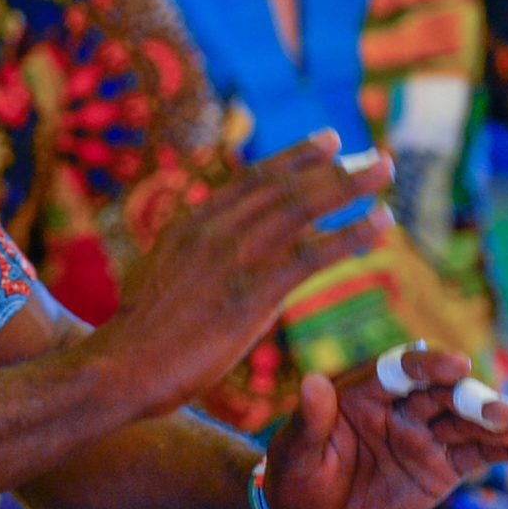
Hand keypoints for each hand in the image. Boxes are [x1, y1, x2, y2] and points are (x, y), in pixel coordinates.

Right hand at [83, 130, 393, 417]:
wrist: (121, 367)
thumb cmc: (140, 337)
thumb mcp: (161, 278)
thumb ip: (193, 260)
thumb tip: (216, 263)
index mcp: (191, 224)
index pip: (252, 180)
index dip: (295, 158)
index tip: (330, 142)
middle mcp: (213, 228)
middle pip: (284, 185)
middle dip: (333, 167)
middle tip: (375, 156)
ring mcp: (233, 257)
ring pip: (302, 207)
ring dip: (349, 186)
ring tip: (386, 171)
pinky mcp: (252, 293)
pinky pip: (313, 255)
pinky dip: (351, 235)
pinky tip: (380, 225)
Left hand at [262, 349, 507, 508]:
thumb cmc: (295, 473)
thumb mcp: (295, 450)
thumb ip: (309, 419)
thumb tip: (313, 382)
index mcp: (365, 391)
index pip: (402, 370)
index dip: (429, 365)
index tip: (457, 364)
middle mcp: (402, 408)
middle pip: (445, 396)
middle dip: (476, 401)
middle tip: (505, 413)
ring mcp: (425, 435)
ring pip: (469, 424)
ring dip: (502, 425)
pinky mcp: (442, 466)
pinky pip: (480, 455)